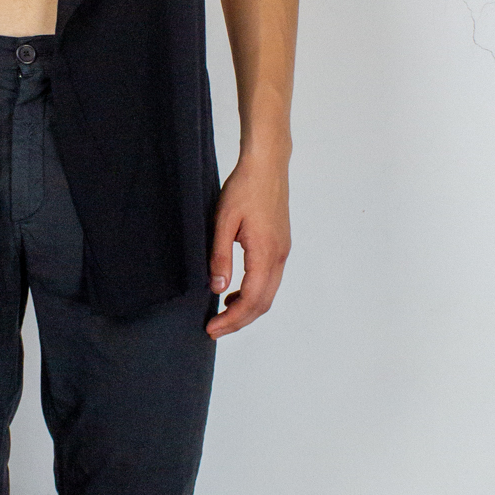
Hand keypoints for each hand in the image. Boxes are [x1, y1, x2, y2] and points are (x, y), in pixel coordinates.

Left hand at [206, 151, 290, 338]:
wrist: (267, 165)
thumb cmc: (244, 188)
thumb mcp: (223, 221)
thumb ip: (220, 256)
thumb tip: (217, 288)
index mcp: (266, 253)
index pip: (252, 300)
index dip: (232, 319)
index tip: (212, 329)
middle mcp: (279, 256)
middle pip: (263, 303)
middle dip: (239, 321)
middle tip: (214, 329)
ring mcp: (283, 251)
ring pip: (268, 293)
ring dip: (247, 309)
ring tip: (222, 314)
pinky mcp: (280, 245)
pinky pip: (269, 279)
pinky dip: (254, 293)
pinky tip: (235, 291)